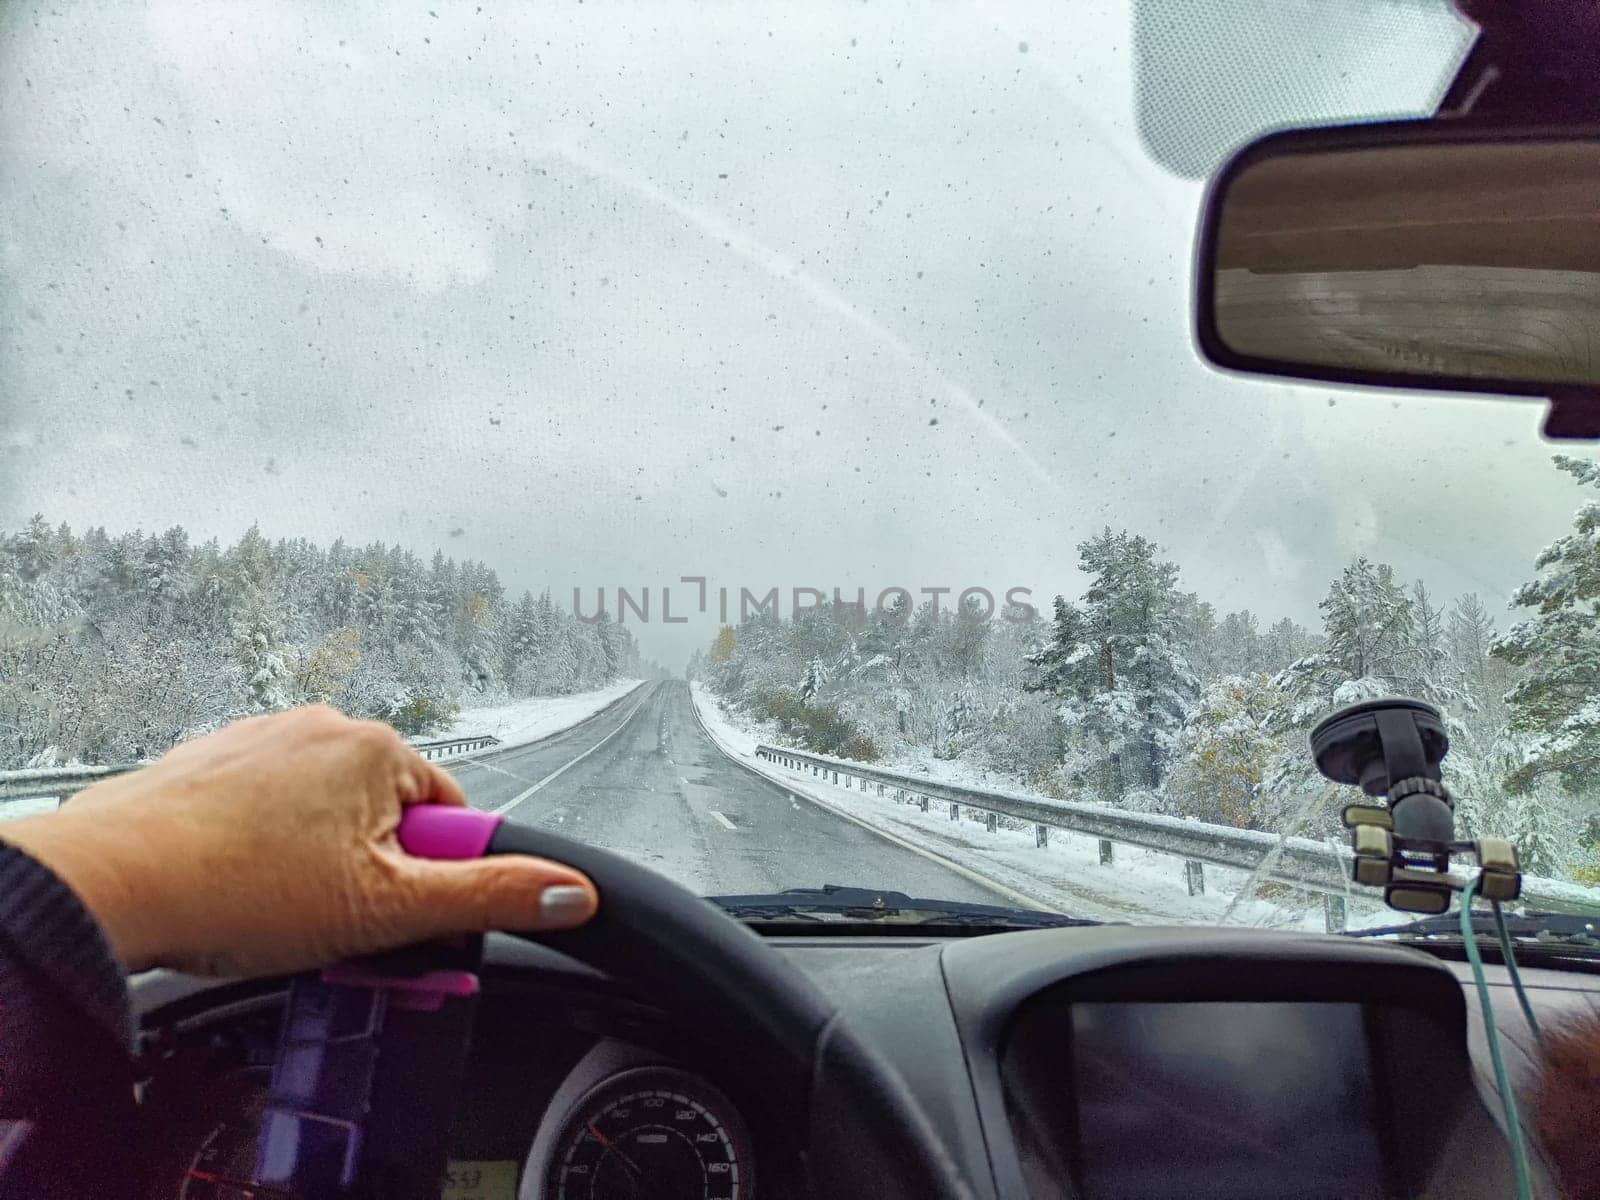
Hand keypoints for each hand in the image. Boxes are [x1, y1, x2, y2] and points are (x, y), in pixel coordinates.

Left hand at [0, 705, 597, 975]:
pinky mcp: (212, 765)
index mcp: (376, 747)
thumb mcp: (388, 908)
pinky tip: (241, 894)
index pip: (450, 815)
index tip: (391, 911)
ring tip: (278, 912)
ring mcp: (260, 741)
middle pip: (388, 818)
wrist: (108, 884)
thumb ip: (490, 897)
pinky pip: (268, 815)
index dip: (428, 878)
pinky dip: (264, 854)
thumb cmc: (235, 887)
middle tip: (335, 923)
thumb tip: (570, 892)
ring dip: (319, 868)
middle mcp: (321, 727)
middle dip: (374, 877)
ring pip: (325, 819)